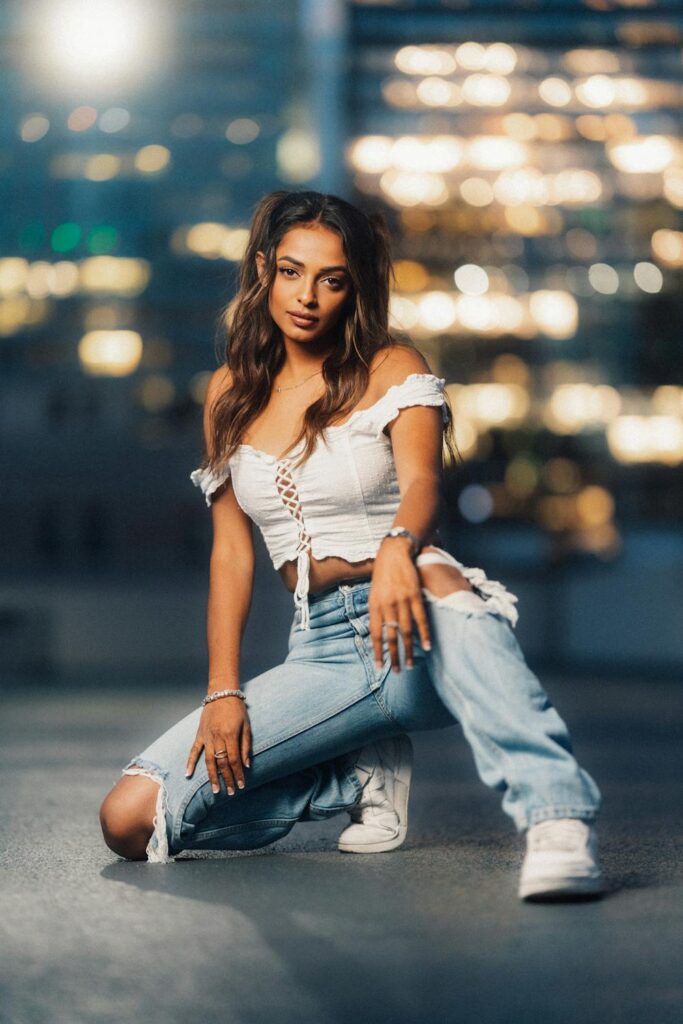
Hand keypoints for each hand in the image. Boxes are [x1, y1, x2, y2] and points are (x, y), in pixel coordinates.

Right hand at [185, 697, 251, 794]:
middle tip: (231, 792)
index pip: (234, 760)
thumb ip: (246, 746)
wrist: (221, 694)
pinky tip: (187, 774)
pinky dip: (190, 762)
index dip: (238, 774)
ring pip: (208, 760)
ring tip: (215, 790)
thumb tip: (246, 764)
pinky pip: (193, 750)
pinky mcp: (199, 734)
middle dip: (227, 779)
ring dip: (212, 776)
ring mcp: (207, 737)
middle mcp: (217, 738)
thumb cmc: (237, 710)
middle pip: (222, 763)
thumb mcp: (247, 726)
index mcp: (230, 735)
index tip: (242, 785)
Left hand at [369, 537, 431, 673]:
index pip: (375, 634)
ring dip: (408, 650)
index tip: (380, 666)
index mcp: (374, 606)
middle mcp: (387, 605)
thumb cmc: (382, 574)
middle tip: (396, 671)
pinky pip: (421, 619)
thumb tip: (379, 631)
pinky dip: (424, 634)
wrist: (394, 553)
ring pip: (406, 631)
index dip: (377, 651)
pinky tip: (426, 646)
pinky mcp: (415, 596)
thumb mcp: (373, 592)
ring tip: (410, 664)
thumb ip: (376, 611)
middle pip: (391, 636)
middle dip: (393, 656)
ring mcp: (402, 601)